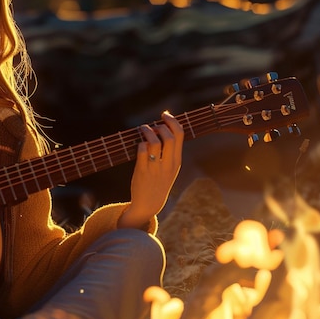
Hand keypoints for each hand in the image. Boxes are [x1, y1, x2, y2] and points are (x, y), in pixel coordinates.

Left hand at [118, 111, 183, 228]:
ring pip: (154, 142)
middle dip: (160, 125)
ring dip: (147, 131)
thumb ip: (169, 151)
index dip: (173, 121)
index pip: (180, 135)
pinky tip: (139, 145)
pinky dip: (140, 143)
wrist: (148, 204)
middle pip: (169, 137)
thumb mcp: (169, 168)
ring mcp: (155, 168)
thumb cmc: (158, 182)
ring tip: (143, 129)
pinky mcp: (142, 171)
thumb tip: (163, 127)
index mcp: (177, 161)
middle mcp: (168, 164)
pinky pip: (141, 150)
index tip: (165, 114)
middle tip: (152, 125)